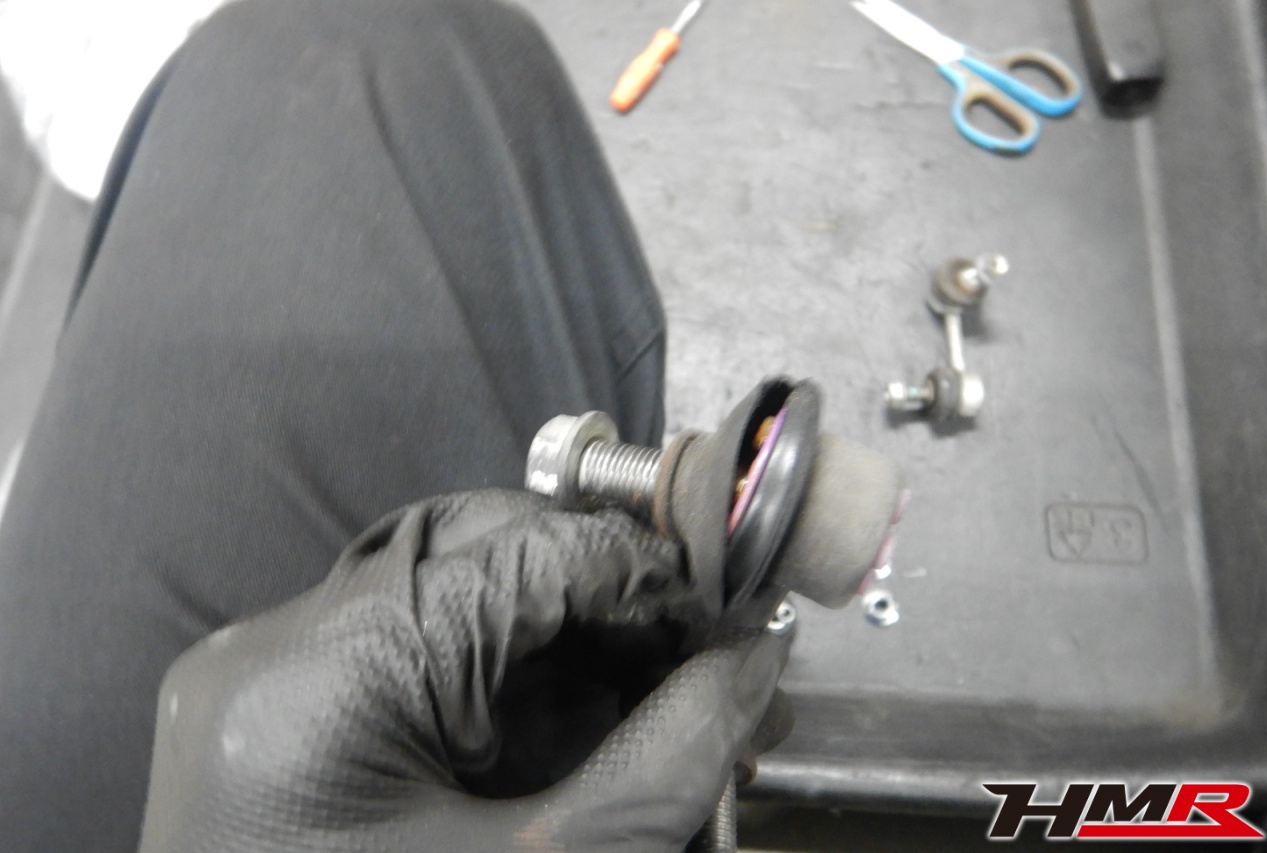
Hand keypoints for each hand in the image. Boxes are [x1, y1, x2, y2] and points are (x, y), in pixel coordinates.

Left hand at [138, 490, 789, 851]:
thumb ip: (664, 759)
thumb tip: (753, 662)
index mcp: (328, 681)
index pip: (523, 551)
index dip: (643, 578)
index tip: (724, 629)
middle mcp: (272, 654)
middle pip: (476, 551)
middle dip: (601, 599)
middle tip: (695, 658)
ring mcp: (260, 683)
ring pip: (443, 594)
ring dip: (556, 635)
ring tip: (651, 693)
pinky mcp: (271, 718)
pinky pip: (403, 654)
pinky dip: (496, 676)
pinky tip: (574, 719)